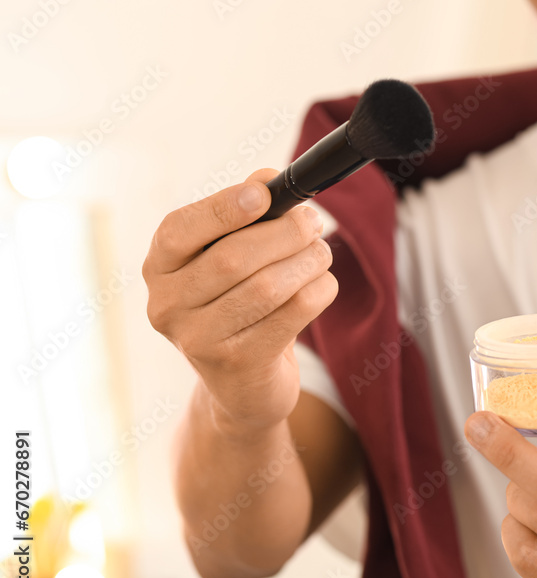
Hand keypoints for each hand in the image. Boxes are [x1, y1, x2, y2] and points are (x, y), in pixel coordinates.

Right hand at [143, 169, 337, 431]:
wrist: (242, 387)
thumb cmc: (239, 307)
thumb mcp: (232, 260)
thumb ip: (245, 216)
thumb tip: (266, 177)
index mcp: (160, 269)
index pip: (179, 230)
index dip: (223, 207)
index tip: (265, 192)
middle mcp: (168, 306)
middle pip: (233, 258)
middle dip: (284, 233)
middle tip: (313, 222)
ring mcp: (200, 341)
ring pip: (268, 286)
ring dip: (307, 261)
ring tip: (322, 253)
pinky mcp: (239, 365)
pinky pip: (292, 314)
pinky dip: (318, 291)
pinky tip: (323, 284)